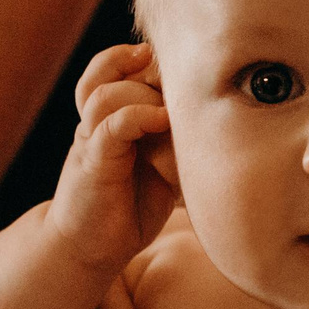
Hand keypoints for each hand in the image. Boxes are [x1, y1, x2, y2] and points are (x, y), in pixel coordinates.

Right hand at [48, 43, 177, 274]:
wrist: (88, 249)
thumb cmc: (128, 209)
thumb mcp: (160, 167)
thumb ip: (174, 139)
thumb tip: (220, 119)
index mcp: (108, 118)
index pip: (113, 67)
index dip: (140, 58)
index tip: (175, 62)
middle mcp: (95, 124)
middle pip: (110, 72)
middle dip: (148, 74)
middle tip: (181, 88)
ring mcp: (91, 141)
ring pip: (106, 94)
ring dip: (141, 92)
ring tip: (171, 107)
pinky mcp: (94, 164)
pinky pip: (110, 126)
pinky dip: (137, 116)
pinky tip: (162, 121)